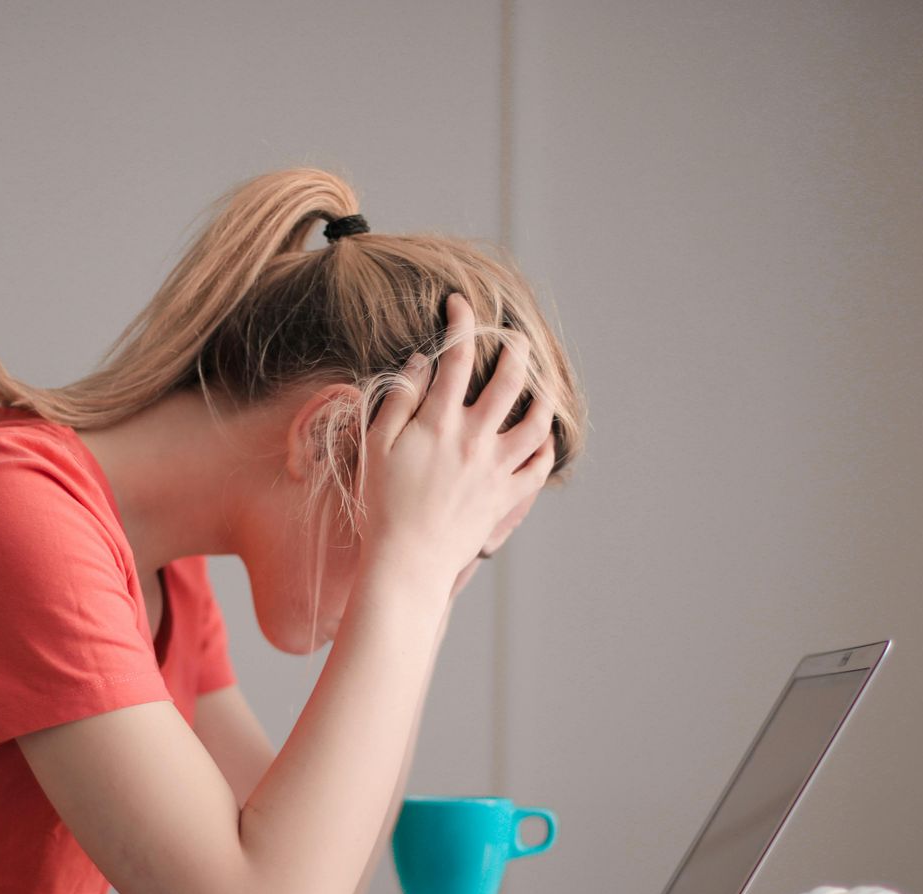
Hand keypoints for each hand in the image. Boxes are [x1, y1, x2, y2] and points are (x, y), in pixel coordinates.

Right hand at [358, 293, 556, 593]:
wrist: (407, 561)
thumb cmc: (382, 505)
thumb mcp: (376, 446)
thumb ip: (400, 400)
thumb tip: (423, 363)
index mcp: (440, 422)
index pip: (457, 356)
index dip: (462, 322)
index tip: (460, 303)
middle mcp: (475, 439)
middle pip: (510, 380)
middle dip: (516, 348)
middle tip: (514, 336)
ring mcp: (496, 468)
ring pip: (537, 421)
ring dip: (542, 395)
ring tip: (540, 382)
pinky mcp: (506, 497)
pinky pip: (539, 467)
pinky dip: (546, 446)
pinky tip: (542, 435)